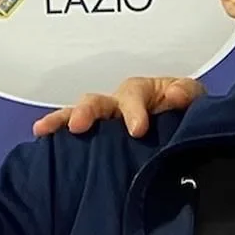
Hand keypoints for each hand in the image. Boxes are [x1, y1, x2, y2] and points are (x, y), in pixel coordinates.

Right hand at [32, 76, 202, 138]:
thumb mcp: (192, 101)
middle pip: (98, 101)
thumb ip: (187, 95)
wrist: (184, 135)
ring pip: (80, 116)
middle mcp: (118, 104)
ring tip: (46, 129)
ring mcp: (105, 122)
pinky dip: (57, 135)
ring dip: (63, 120)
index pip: (134, 94)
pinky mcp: (97, 141)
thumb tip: (174, 96)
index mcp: (142, 93)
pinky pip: (74, 136)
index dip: (134, 109)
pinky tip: (41, 138)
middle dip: (88, 111)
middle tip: (78, 126)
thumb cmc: (183, 113)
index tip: (137, 130)